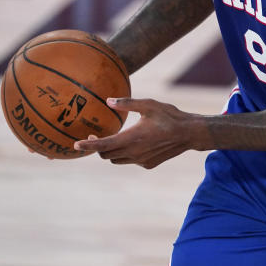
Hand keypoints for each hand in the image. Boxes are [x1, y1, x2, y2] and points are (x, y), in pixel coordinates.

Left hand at [73, 98, 202, 168]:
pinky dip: (126, 154)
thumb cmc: (170, 116)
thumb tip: (108, 101)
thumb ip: (127, 103)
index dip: (87, 146)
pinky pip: (130, 161)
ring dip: (111, 152)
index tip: (75, 146)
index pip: (102, 146)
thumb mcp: (148, 105)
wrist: (190, 134)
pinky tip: (135, 143)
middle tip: (96, 136)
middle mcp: (133, 152)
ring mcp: (141, 160)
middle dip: (98, 148)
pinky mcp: (148, 164)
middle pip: (106, 155)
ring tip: (113, 140)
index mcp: (131, 138)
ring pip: (117, 160)